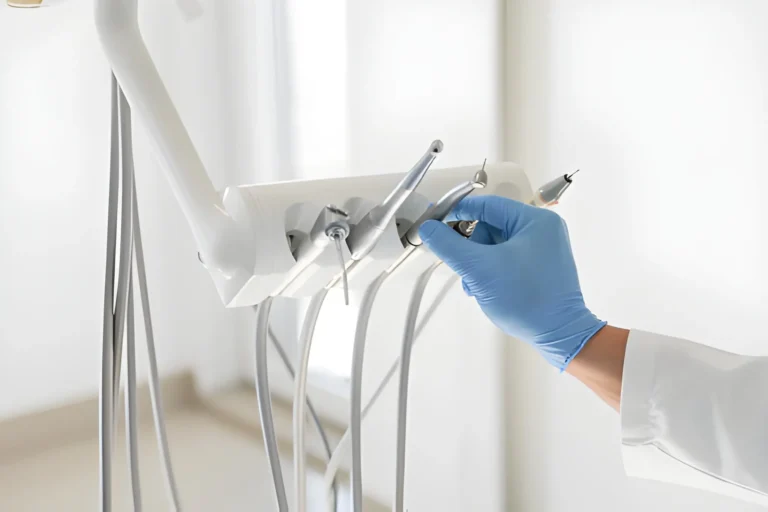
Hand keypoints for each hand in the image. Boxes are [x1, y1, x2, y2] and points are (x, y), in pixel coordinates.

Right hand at [418, 195, 605, 370]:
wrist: (558, 334)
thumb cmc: (528, 300)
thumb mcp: (479, 269)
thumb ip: (450, 246)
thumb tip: (429, 229)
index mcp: (535, 221)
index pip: (488, 205)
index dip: (459, 212)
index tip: (439, 222)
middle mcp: (543, 230)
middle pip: (490, 226)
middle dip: (472, 248)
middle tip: (467, 269)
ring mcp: (544, 249)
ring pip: (496, 245)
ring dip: (480, 264)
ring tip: (478, 286)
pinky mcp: (541, 267)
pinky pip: (507, 259)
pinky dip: (492, 271)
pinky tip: (488, 289)